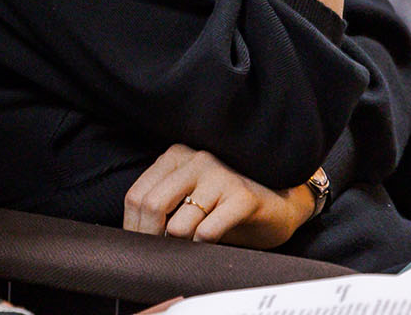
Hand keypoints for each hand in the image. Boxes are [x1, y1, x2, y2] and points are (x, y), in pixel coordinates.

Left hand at [124, 145, 316, 248]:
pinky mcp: (242, 196)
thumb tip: (132, 236)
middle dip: (151, 238)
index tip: (140, 247)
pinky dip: (204, 246)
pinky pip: (208, 232)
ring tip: (192, 244)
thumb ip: (162, 204)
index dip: (133, 227)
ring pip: (179, 224)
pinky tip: (211, 243)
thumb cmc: (226, 204)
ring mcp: (221, 175)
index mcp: (176, 156)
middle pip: (152, 206)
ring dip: (181, 245)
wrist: (278, 203)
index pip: (137, 195)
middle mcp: (197, 159)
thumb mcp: (188, 195)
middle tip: (161, 253)